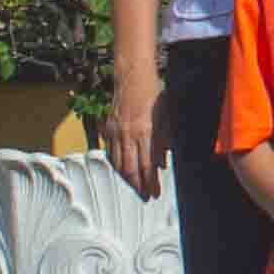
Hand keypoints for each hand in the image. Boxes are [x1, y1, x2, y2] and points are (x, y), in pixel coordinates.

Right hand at [107, 65, 164, 195]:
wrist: (132, 76)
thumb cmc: (153, 93)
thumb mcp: (165, 117)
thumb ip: (164, 141)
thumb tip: (162, 163)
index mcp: (146, 132)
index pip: (148, 165)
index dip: (150, 182)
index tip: (154, 193)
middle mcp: (129, 134)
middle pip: (131, 168)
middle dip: (138, 185)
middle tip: (143, 196)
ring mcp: (116, 132)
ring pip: (119, 162)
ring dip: (126, 178)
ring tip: (133, 187)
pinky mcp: (108, 128)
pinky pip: (110, 151)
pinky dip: (116, 163)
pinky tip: (121, 170)